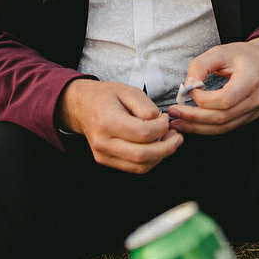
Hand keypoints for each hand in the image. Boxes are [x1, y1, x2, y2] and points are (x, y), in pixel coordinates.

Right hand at [59, 79, 181, 172]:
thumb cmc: (105, 96)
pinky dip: (151, 160)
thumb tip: (160, 124)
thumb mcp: (127, 91)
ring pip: (141, 166)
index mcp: (107, 121)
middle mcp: (103, 142)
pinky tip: (158, 147)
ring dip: (161, 156)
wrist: (81, 106)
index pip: (143, 133)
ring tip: (170, 141)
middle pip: (143, 155)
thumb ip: (146, 107)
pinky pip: (135, 168)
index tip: (166, 118)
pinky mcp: (107, 161)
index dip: (161, 128)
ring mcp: (103, 155)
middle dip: (167, 148)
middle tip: (177, 136)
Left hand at [167, 38, 258, 135]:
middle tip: (174, 113)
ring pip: (223, 127)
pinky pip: (226, 127)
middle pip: (221, 118)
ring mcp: (254, 111)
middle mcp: (255, 100)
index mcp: (250, 81)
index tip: (189, 91)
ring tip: (179, 122)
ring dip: (198, 127)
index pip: (224, 100)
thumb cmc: (243, 55)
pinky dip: (207, 127)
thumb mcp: (219, 52)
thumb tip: (187, 86)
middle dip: (194, 118)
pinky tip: (193, 124)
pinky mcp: (249, 117)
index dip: (203, 99)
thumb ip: (200, 66)